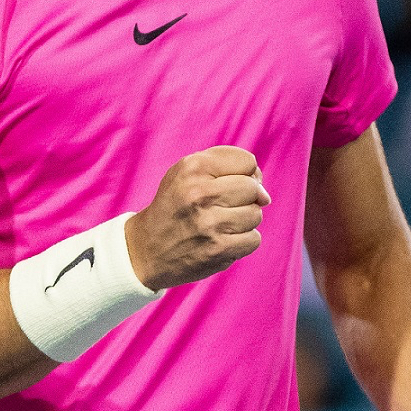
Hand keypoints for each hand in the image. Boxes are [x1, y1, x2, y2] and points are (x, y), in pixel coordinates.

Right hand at [124, 147, 269, 288]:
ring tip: (220, 224)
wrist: (146, 248)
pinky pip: (254, 239)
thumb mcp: (187, 172)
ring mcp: (209, 223)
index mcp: (193, 167)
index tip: (230, 184)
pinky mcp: (217, 249)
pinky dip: (243, 241)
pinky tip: (223, 240)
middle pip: (253, 188)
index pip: (247, 161)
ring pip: (255, 214)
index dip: (245, 173)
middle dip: (246, 197)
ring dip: (244, 221)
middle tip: (225, 206)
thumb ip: (226, 166)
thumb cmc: (175, 205)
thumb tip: (265, 194)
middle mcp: (199, 193)